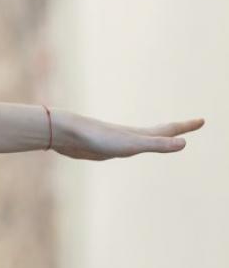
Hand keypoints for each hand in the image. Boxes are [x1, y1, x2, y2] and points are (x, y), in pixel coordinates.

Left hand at [52, 110, 203, 160]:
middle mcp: (129, 135)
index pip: (169, 130)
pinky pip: (120, 147)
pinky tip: (121, 148)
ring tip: (159, 137)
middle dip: (176, 131)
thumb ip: (156, 144)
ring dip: (152, 137)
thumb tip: (184, 143)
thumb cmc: (97, 138)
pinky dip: (129, 146)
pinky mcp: (100, 148)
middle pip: (157, 133)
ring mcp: (114, 141)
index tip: (202, 120)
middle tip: (189, 126)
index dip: (186, 127)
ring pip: (138, 139)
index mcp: (139, 135)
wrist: (64, 133)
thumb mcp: (131, 145)